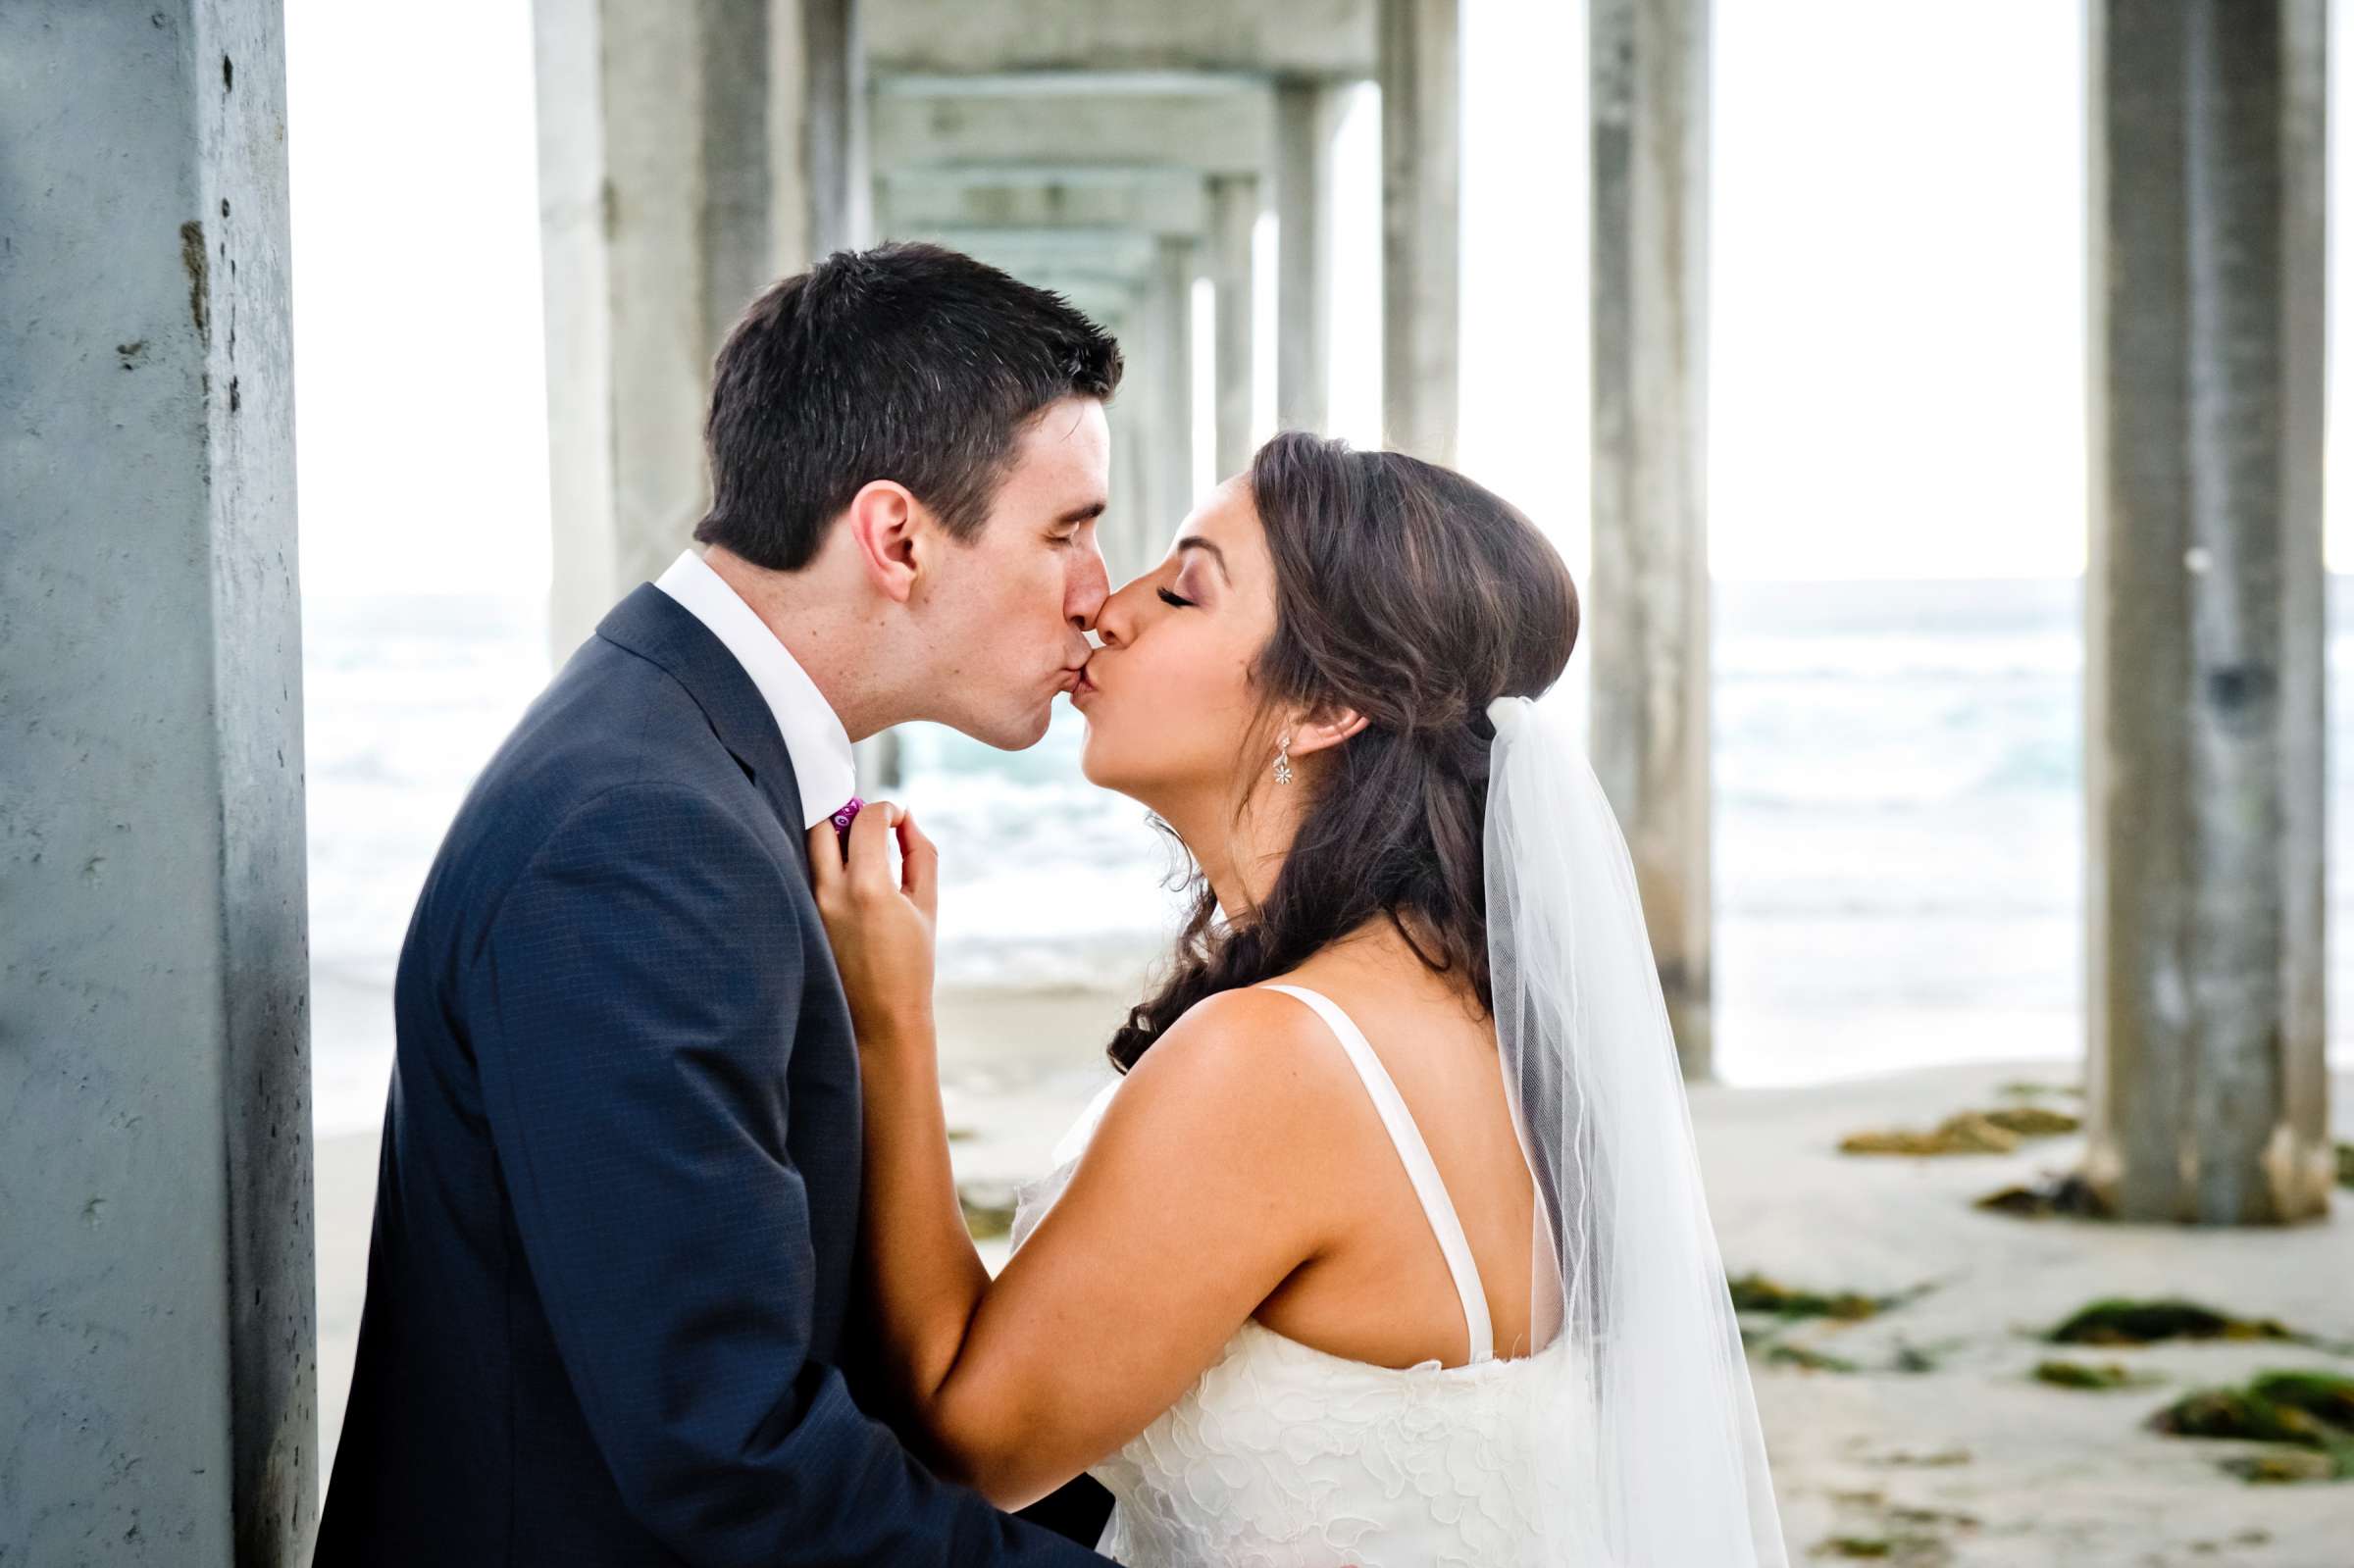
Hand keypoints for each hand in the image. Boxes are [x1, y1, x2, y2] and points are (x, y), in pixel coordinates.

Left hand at [806, 800, 939, 1047]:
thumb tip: (907, 820)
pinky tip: (847, 880)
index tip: (897, 816)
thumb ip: (920, 853)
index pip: (866, 818)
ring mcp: (810, 907)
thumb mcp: (927, 904)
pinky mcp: (801, 920)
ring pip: (811, 851)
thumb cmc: (911, 965)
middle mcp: (831, 892)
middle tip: (871, 826)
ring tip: (860, 853)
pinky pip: (806, 876)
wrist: (881, 1018)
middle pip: (825, 824)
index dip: (886, 808)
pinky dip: (825, 866)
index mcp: (868, 886)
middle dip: (849, 815)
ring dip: (834, 839)